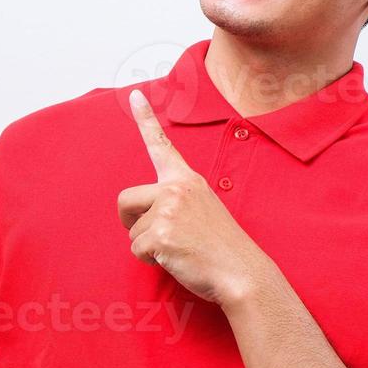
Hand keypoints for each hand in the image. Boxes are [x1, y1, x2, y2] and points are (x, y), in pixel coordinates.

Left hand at [117, 88, 277, 306]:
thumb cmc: (222, 247)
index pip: (161, 146)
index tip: (134, 94)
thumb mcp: (203, 210)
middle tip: (155, 235)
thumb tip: (146, 214)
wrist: (242, 272)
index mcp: (187, 180)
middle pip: (125, 199)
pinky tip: (178, 259)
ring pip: (132, 231)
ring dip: (149, 246)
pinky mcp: (160, 233)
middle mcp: (176, 189)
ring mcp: (167, 210)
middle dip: (129, 220)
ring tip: (180, 248)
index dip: (145, 119)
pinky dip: (152, 260)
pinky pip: (137, 250)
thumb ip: (176, 202)